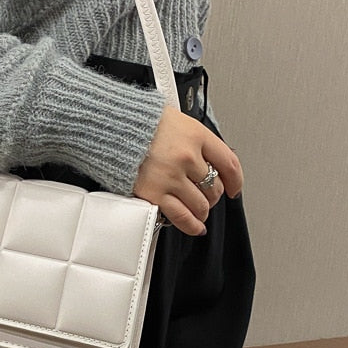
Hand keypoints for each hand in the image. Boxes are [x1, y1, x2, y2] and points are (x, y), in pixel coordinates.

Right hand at [133, 106, 243, 235]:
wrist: (111, 128)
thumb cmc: (140, 123)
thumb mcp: (178, 121)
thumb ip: (197, 142)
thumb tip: (215, 163)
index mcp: (196, 136)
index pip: (229, 163)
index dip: (235, 181)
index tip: (234, 188)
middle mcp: (187, 157)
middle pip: (215, 187)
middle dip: (213, 195)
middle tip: (206, 195)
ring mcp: (171, 177)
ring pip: (201, 205)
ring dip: (202, 210)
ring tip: (198, 210)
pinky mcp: (154, 194)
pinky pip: (182, 217)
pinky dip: (191, 225)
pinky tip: (195, 226)